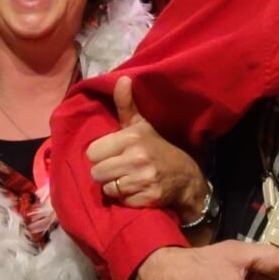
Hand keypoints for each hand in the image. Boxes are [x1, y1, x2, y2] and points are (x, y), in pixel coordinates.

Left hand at [88, 77, 207, 221]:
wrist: (186, 177)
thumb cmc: (157, 148)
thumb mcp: (141, 125)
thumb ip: (126, 104)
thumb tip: (122, 78)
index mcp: (131, 137)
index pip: (92, 153)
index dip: (101, 155)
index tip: (113, 155)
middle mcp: (137, 157)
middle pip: (96, 172)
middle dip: (106, 173)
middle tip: (120, 169)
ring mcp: (143, 179)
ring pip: (107, 188)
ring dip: (114, 187)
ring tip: (127, 180)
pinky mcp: (148, 198)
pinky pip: (120, 202)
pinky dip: (125, 200)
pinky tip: (136, 191)